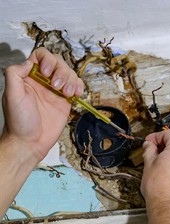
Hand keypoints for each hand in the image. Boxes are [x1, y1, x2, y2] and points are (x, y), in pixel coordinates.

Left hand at [1, 47, 83, 161]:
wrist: (31, 142)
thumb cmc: (19, 121)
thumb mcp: (11, 95)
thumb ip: (15, 74)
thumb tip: (29, 62)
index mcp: (29, 77)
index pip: (40, 56)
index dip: (47, 60)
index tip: (46, 73)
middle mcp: (44, 81)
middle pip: (58, 62)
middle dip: (61, 71)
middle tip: (56, 87)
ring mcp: (56, 90)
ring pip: (70, 73)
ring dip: (71, 80)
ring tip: (66, 94)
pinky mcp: (66, 101)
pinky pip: (77, 87)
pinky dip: (79, 86)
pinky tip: (76, 94)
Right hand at [141, 129, 169, 216]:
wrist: (169, 209)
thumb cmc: (158, 188)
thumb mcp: (148, 165)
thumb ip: (149, 150)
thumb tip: (149, 145)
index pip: (168, 134)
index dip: (156, 137)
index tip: (150, 142)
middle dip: (169, 146)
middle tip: (158, 154)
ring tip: (167, 169)